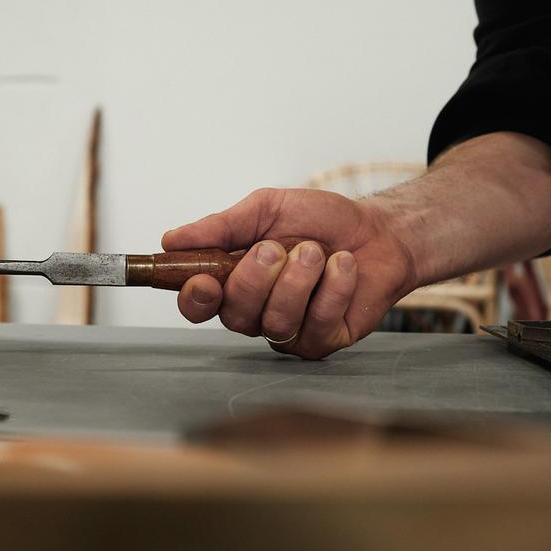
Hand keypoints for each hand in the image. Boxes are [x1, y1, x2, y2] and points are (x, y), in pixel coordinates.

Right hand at [163, 187, 418, 358]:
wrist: (377, 231)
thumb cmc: (319, 221)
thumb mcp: (266, 209)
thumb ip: (221, 226)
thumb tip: (172, 239)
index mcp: (232, 280)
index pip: (198, 304)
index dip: (195, 299)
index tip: (203, 281)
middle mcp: (256, 312)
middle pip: (234, 316)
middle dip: (255, 279)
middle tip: (275, 248)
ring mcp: (289, 330)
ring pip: (275, 322)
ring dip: (298, 279)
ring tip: (316, 252)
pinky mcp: (324, 341)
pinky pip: (317, 324)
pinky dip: (333, 287)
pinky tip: (343, 266)